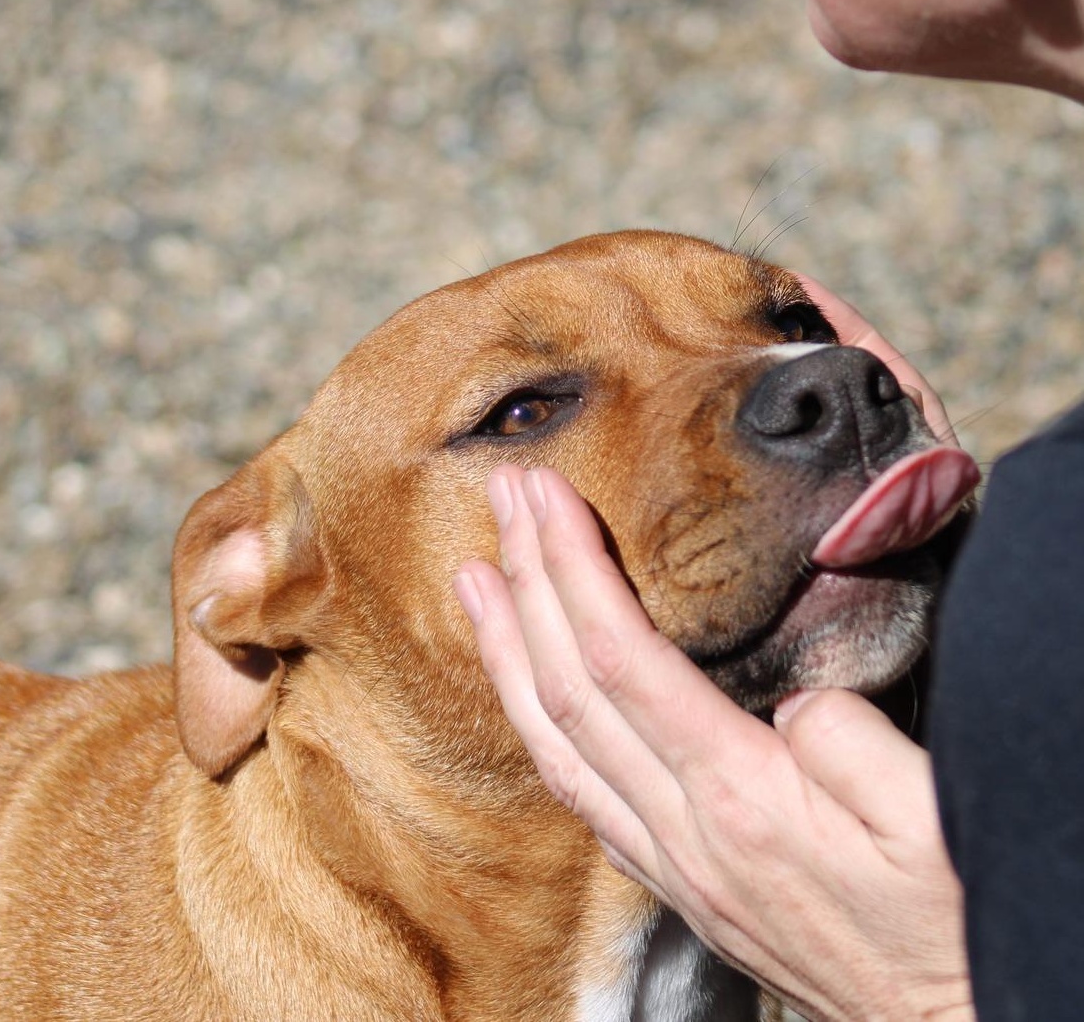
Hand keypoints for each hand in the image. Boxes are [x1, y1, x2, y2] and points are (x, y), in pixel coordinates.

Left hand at [453, 298, 971, 1020]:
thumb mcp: (931, 819)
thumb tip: (787, 700)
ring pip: (553, 740)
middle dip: (527, 578)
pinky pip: (575, 790)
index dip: (570, 566)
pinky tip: (521, 686)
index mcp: (739, 794)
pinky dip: (535, 721)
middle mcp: (679, 827)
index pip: (620, 655)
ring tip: (472, 578)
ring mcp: (666, 858)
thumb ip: (848, 742)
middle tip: (499, 496)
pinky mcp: (673, 879)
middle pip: (568, 683)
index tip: (543, 496)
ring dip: (506, 648)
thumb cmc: (949, 926)